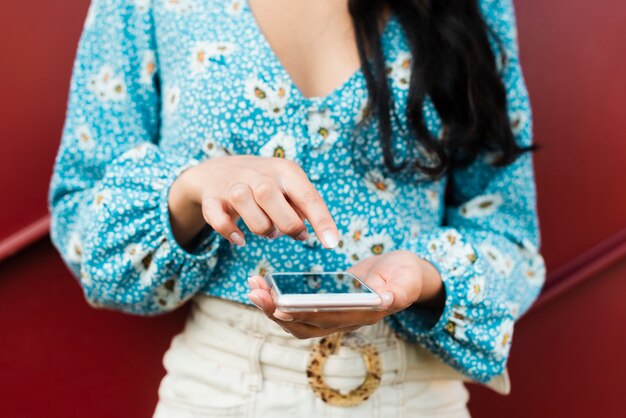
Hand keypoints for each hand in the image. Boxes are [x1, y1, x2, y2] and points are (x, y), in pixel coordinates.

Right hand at [168, 155, 339, 248]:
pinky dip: (229, 232)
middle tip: (293, 233)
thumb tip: (305, 233)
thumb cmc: (265, 184)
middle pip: (271, 197)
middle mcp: (258, 174)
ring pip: (245, 204)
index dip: (321, 220)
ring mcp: (233, 184)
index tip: (332, 243)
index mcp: (285, 171)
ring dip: (260, 227)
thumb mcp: (288, 187)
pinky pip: (218, 217)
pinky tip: (240, 239)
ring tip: (267, 231)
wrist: (218, 171)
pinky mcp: (213, 199)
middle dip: (286, 224)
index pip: (306, 195)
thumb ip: (301, 208)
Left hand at [247, 250, 444, 338]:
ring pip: (296, 320)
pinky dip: (278, 298)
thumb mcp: (407, 279)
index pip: (327, 320)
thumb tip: (384, 299)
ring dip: (271, 306)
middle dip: (276, 311)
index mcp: (361, 316)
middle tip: (255, 292)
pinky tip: (265, 283)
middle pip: (303, 325)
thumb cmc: (405, 275)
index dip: (302, 314)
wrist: (401, 273)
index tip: (279, 304)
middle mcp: (343, 321)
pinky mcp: (324, 304)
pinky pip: (296, 308)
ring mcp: (332, 315)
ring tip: (253, 287)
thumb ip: (399, 291)